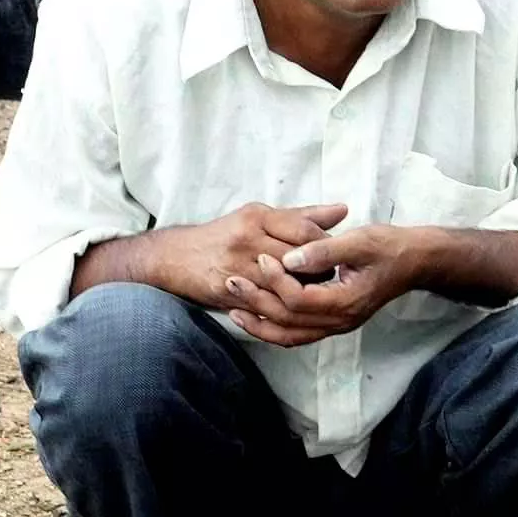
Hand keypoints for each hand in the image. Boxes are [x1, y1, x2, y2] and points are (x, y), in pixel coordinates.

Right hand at [126, 205, 351, 341]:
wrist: (175, 259)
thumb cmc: (222, 236)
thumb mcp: (258, 217)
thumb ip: (301, 216)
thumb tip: (342, 210)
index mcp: (257, 218)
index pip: (304, 230)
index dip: (324, 245)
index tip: (333, 253)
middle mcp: (247, 240)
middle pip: (298, 258)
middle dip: (319, 270)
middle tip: (328, 276)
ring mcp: (238, 267)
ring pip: (285, 284)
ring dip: (303, 290)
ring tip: (311, 291)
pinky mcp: (230, 291)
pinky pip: (266, 303)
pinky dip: (283, 305)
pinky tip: (291, 306)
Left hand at [229, 221, 423, 347]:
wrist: (413, 262)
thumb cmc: (388, 247)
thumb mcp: (359, 241)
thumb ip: (323, 250)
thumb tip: (289, 258)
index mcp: (346, 301)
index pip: (300, 299)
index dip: (276, 280)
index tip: (263, 256)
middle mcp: (340, 321)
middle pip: (289, 321)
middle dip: (257, 301)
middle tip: (232, 281)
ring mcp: (336, 326)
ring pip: (289, 336)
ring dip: (259, 323)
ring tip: (232, 307)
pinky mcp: (332, 323)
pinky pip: (297, 335)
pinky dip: (273, 330)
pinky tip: (254, 318)